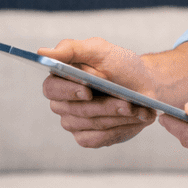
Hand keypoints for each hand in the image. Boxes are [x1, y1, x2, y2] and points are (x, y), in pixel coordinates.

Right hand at [38, 38, 157, 147]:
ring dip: (117, 116)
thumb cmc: (120, 66)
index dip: (68, 91)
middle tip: (127, 103)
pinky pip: (98, 138)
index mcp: (61, 78)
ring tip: (137, 108)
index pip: (51, 88)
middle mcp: (63, 102)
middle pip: (75, 110)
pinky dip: (119, 128)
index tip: (88, 91)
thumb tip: (42, 53)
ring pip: (91, 124)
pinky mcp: (87, 137)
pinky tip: (135, 119)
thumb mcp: (100, 51)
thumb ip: (71, 49)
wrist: (144, 85)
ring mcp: (73, 122)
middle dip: (104, 106)